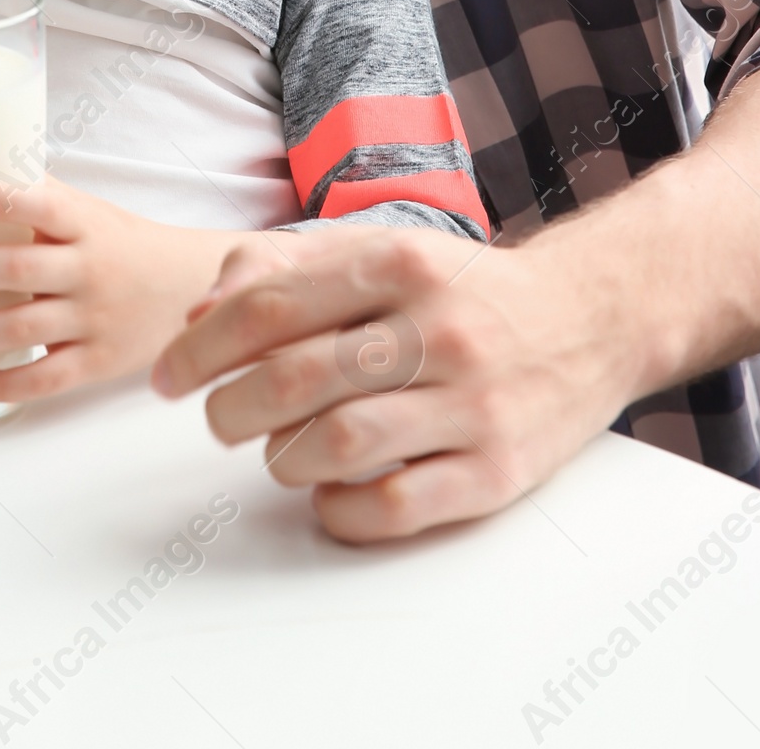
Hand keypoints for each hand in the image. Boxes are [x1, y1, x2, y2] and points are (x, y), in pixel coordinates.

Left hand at [0, 174, 245, 405]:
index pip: (46, 207)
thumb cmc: (124, 244)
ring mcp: (94, 319)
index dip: (5, 201)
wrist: (189, 290)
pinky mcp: (97, 362)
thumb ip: (40, 196)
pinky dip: (4, 382)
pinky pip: (45, 378)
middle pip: (21, 270)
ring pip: (23, 327)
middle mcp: (90, 270)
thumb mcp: (91, 211)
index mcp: (87, 225)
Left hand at [151, 222, 636, 542]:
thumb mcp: (379, 250)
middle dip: (230, 409)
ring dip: (282, 459)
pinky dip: (340, 510)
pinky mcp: (498, 471)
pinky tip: (329, 493)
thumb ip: (286, 268)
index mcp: (399, 261)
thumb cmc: (459, 288)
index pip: (269, 306)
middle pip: (294, 380)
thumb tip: (201, 316)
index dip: (201, 347)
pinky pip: (394, 507)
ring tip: (278, 451)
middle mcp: (438, 328)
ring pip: (338, 446)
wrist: (591, 317)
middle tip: (217, 420)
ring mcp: (472, 403)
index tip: (168, 375)